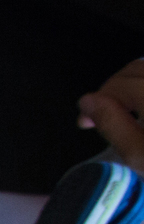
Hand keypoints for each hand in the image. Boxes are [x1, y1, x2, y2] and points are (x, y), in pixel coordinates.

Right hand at [78, 58, 143, 174]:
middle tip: (102, 115)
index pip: (116, 85)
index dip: (94, 103)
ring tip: (127, 110)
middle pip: (134, 70)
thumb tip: (87, 102)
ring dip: (131, 85)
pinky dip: (143, 86)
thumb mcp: (138, 153)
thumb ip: (111, 124)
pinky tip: (141, 107)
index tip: (85, 121)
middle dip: (113, 90)